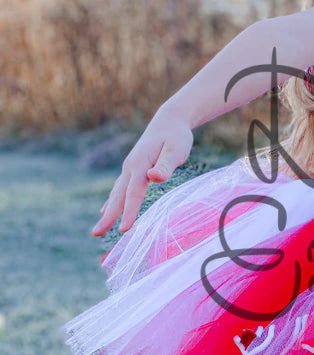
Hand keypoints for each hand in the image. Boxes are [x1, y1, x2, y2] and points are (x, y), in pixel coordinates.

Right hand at [91, 107, 193, 235]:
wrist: (169, 120)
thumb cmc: (176, 136)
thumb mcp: (176, 149)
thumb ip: (166, 165)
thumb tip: (154, 177)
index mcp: (140, 164)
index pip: (133, 193)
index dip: (129, 212)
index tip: (124, 230)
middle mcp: (131, 167)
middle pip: (118, 196)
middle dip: (108, 216)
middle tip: (96, 233)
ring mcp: (130, 168)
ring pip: (116, 193)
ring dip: (108, 211)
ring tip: (98, 230)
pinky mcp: (133, 169)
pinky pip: (120, 188)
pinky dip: (113, 201)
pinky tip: (106, 210)